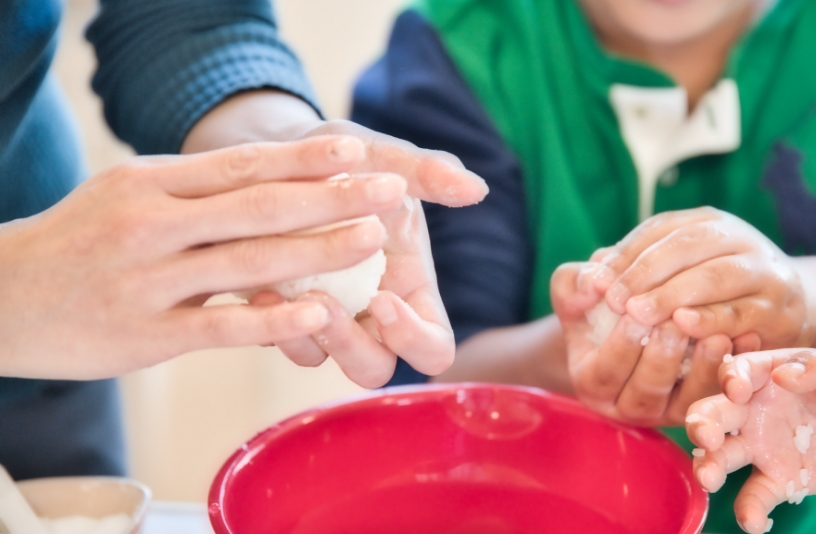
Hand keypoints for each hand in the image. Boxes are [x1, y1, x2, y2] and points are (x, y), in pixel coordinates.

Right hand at [0, 136, 410, 378]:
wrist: (2, 297)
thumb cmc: (80, 242)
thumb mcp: (127, 195)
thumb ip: (194, 191)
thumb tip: (273, 178)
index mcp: (149, 181)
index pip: (241, 164)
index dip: (304, 158)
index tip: (356, 152)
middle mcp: (151, 223)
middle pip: (257, 206)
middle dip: (333, 198)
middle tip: (392, 192)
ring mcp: (148, 280)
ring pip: (248, 261)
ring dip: (319, 250)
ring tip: (373, 241)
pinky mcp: (145, 335)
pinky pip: (221, 325)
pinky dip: (274, 317)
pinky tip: (320, 313)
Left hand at [183, 92, 488, 386]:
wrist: (281, 155)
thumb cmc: (345, 158)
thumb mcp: (384, 158)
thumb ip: (428, 174)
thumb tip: (477, 188)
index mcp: (410, 288)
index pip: (434, 346)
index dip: (415, 337)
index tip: (384, 297)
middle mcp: (370, 314)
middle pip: (375, 368)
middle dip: (351, 346)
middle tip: (324, 305)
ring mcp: (325, 318)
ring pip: (321, 360)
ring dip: (303, 335)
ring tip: (277, 289)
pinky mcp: (282, 313)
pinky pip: (278, 338)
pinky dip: (267, 319)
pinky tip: (253, 284)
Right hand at [552, 260, 733, 425]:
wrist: (631, 319)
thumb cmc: (599, 303)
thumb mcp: (577, 291)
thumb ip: (576, 284)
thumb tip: (598, 281)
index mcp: (592, 383)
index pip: (604, 373)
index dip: (620, 345)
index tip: (636, 313)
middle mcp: (628, 406)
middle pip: (646, 392)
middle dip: (662, 357)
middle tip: (678, 321)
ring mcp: (667, 411)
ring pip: (686, 401)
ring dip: (703, 368)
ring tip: (716, 333)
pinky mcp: (702, 405)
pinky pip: (718, 395)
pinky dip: (733, 368)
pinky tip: (746, 336)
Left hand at [599, 207, 806, 349]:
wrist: (789, 312)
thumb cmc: (714, 295)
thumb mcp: (676, 271)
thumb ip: (634, 267)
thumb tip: (592, 269)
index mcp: (708, 222)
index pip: (661, 229)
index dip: (627, 254)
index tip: (597, 281)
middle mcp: (739, 238)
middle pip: (687, 247)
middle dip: (646, 274)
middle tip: (614, 301)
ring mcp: (764, 270)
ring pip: (716, 276)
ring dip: (674, 294)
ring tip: (639, 313)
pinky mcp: (780, 307)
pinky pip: (743, 311)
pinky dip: (712, 317)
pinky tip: (683, 325)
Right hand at [686, 348, 815, 533]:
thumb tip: (783, 373)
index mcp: (766, 375)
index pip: (738, 372)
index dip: (732, 379)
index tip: (738, 390)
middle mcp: (753, 410)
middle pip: (715, 414)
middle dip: (702, 425)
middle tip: (705, 438)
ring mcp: (762, 447)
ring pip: (723, 456)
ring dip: (708, 466)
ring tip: (708, 479)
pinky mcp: (779, 478)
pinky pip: (755, 496)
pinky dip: (749, 510)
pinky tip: (753, 524)